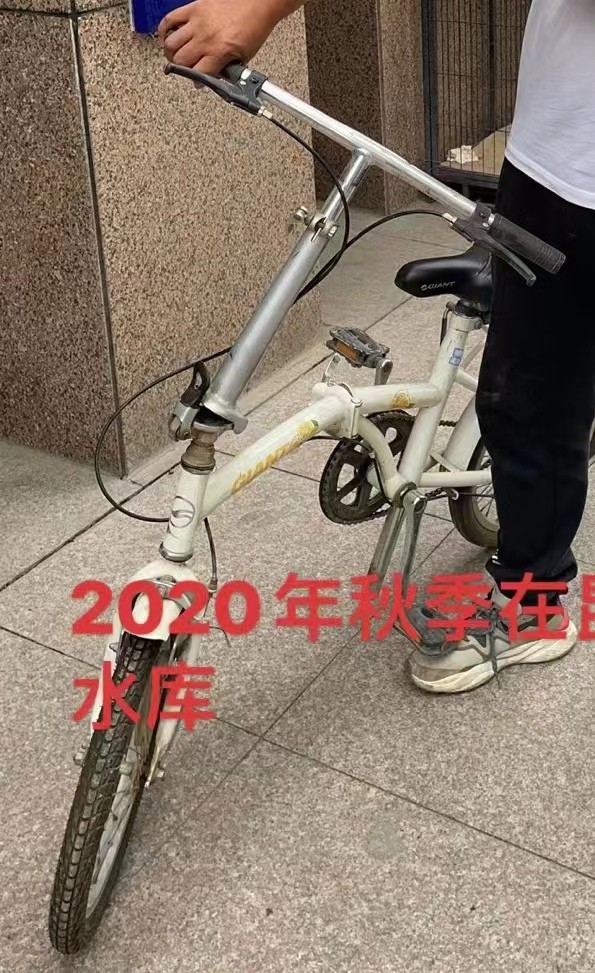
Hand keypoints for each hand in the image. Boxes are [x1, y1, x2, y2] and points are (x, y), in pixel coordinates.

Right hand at [157, 0, 292, 75]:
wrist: (258, 3)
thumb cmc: (254, 26)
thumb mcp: (244, 57)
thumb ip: (227, 68)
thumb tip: (215, 76)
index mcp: (219, 52)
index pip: (198, 74)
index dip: (197, 81)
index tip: (198, 82)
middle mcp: (205, 38)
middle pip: (180, 60)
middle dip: (181, 68)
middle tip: (186, 68)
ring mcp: (197, 22)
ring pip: (171, 43)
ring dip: (171, 53)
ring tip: (176, 55)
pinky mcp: (194, 8)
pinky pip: (170, 20)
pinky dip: (164, 30)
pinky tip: (166, 37)